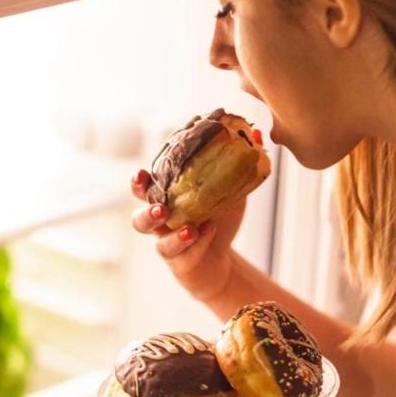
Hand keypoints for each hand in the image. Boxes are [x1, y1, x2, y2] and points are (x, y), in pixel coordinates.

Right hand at [130, 169, 244, 305]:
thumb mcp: (229, 190)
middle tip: (161, 207)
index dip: (138, 182)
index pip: (145, 189)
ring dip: (171, 234)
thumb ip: (236, 166)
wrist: (222, 259)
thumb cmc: (218, 219)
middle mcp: (160, 223)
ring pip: (157, 242)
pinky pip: (181, 254)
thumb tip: (257, 134)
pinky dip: (196, 242)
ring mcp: (167, 243)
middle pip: (139, 218)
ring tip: (189, 227)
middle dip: (147, 212)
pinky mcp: (180, 262)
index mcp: (166, 200)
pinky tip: (209, 230)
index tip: (142, 174)